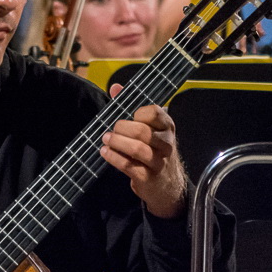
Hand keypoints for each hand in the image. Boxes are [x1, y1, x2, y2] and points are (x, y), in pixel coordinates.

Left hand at [101, 84, 187, 218]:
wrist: (167, 185)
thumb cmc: (153, 150)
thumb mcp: (148, 129)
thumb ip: (130, 106)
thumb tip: (115, 87)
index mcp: (167, 127)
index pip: (154, 112)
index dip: (137, 113)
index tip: (128, 116)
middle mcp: (166, 143)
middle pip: (142, 131)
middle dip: (121, 129)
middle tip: (111, 130)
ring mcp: (159, 161)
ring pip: (136, 148)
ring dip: (116, 142)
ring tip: (105, 139)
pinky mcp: (149, 177)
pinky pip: (129, 165)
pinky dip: (114, 157)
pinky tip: (105, 152)